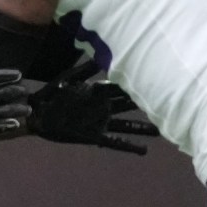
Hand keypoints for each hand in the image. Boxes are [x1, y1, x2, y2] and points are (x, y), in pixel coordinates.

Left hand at [30, 56, 158, 154]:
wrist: (36, 113)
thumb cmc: (51, 94)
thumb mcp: (68, 79)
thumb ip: (86, 70)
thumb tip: (102, 55)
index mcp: (99, 92)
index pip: (123, 88)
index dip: (140, 86)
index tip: (159, 81)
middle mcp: (104, 107)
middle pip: (131, 106)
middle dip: (148, 106)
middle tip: (170, 106)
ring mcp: (101, 122)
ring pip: (128, 125)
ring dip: (144, 128)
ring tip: (162, 131)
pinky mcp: (94, 136)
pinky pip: (115, 142)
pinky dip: (129, 146)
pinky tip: (143, 151)